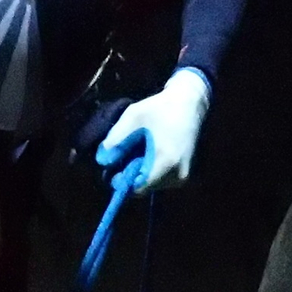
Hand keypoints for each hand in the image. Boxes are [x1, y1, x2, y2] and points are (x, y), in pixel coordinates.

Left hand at [94, 67, 210, 194]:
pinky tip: (151, 152)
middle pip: (145, 187)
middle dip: (132, 175)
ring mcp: (183, 176)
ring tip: (140, 150)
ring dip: (141, 172)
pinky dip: (151, 169)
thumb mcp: (133, 117)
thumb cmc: (161, 108)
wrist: (189, 102)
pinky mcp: (184, 174)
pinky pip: (161, 179)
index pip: (139, 188)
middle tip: (126, 154)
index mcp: (167, 162)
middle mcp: (178, 175)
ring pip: (152, 184)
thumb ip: (115, 139)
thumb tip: (102, 161)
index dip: (123, 181)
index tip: (115, 168)